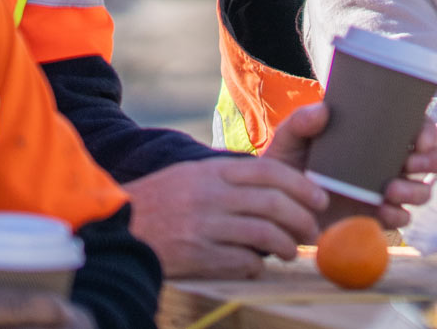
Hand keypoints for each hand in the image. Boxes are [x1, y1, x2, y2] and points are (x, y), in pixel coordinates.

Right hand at [126, 155, 327, 278]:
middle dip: (302, 219)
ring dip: (285, 246)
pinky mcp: (196, 256)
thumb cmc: (162, 201)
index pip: (269, 172)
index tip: (320, 199)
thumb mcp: (192, 174)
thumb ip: (232, 176)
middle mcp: (209, 195)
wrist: (116, 227)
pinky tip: (256, 264)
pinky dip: (257, 265)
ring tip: (289, 251)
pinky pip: (242, 262)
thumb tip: (281, 188)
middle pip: (273, 204)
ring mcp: (203, 226)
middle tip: (313, 231)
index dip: (302, 185)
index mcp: (212, 170)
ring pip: (264, 235)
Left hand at [264, 103, 436, 229]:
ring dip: (417, 189)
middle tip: (412, 163)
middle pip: (431, 158)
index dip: (428, 131)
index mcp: (375, 136)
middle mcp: (387, 161)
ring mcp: (385, 190)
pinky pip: (402, 217)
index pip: (415, 126)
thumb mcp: (289, 140)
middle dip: (432, 160)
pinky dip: (399, 214)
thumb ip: (301, 122)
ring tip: (391, 190)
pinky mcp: (377, 216)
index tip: (421, 139)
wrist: (276, 207)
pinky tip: (383, 210)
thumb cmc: (287, 165)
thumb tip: (323, 110)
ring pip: (422, 189)